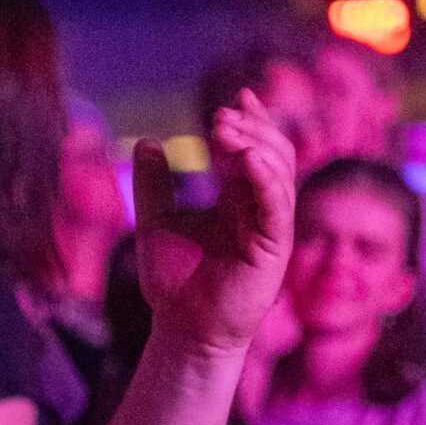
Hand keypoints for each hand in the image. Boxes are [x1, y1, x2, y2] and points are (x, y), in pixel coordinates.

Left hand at [133, 90, 296, 357]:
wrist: (183, 329)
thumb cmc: (175, 281)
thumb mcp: (156, 221)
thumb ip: (153, 183)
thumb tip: (146, 142)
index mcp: (239, 199)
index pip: (256, 149)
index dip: (254, 121)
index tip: (242, 95)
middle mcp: (260, 209)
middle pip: (273, 153)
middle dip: (252, 128)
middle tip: (221, 115)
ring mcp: (271, 227)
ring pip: (279, 173)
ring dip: (257, 145)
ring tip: (227, 129)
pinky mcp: (273, 248)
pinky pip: (277, 206)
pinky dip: (266, 179)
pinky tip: (249, 159)